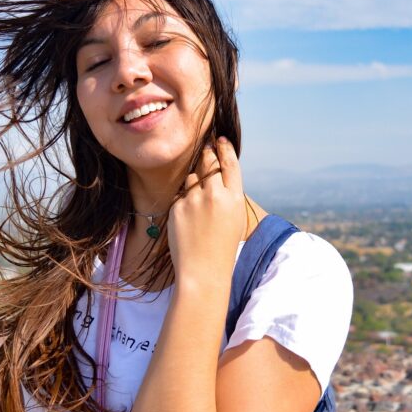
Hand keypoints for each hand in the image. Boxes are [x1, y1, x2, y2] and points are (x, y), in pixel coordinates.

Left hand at [168, 137, 245, 281]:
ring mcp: (194, 200)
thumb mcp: (234, 217)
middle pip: (208, 162)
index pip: (230, 163)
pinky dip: (183, 201)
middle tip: (205, 151)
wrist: (203, 271)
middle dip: (207, 154)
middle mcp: (215, 195)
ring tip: (199, 204)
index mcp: (234, 198)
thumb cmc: (222, 246)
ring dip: (194, 182)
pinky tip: (188, 218)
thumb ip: (229, 194)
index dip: (225, 149)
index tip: (220, 140)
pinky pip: (180, 194)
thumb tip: (218, 172)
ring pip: (192, 176)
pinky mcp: (177, 207)